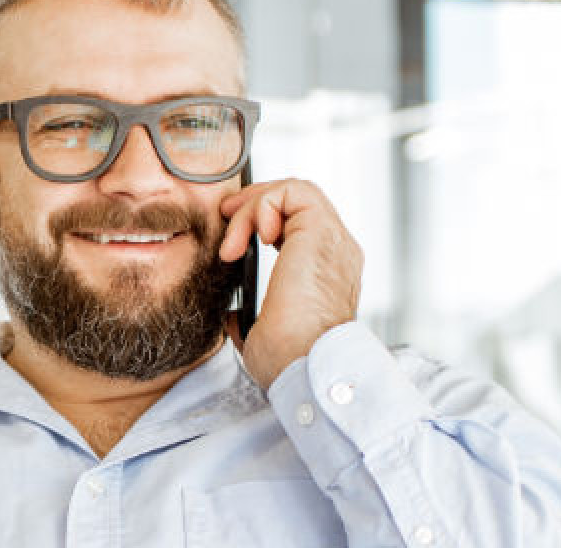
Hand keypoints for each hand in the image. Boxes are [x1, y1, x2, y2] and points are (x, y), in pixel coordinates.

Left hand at [218, 178, 362, 388]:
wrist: (304, 367)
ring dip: (254, 206)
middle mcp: (336, 252)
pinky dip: (263, 205)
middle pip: (300, 201)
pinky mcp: (321, 232)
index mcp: (326, 274)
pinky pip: (293, 192)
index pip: (302, 225)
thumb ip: (252, 320)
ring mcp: (333, 240)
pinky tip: (249, 237)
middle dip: (256, 202)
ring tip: (233, 240)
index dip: (264, 220)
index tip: (233, 238)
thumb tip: (235, 317)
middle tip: (224, 215)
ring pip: (295, 192)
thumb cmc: (288, 362)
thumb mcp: (262, 338)